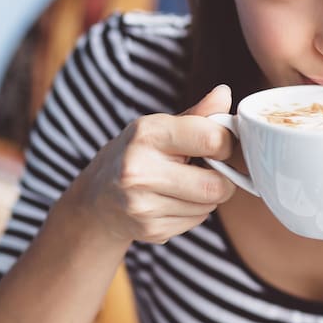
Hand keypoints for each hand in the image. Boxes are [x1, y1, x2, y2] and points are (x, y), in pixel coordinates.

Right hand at [64, 85, 236, 244]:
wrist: (97, 199)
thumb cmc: (136, 155)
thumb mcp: (160, 127)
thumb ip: (197, 115)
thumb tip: (225, 93)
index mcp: (147, 134)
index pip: (212, 139)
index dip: (226, 144)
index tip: (219, 145)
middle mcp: (140, 170)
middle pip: (216, 185)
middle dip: (222, 179)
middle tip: (208, 170)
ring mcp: (143, 204)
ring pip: (208, 206)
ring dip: (207, 197)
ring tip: (184, 185)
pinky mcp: (150, 229)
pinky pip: (196, 222)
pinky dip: (193, 212)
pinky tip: (173, 201)